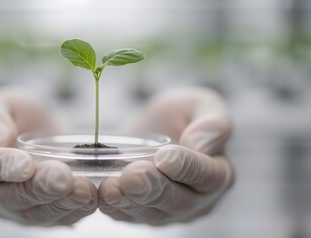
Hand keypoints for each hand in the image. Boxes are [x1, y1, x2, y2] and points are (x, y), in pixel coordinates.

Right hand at [0, 88, 97, 225]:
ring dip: (60, 203)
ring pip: (35, 213)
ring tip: (83, 190)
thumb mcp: (1, 102)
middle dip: (39, 188)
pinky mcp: (39, 216)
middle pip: (12, 195)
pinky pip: (55, 219)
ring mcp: (14, 208)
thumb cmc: (16, 116)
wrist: (40, 133)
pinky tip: (90, 199)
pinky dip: (74, 211)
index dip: (3, 166)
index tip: (25, 165)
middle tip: (62, 177)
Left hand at [99, 88, 234, 224]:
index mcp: (219, 171)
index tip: (164, 156)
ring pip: (152, 212)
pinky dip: (115, 208)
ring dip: (131, 201)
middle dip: (153, 188)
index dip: (186, 166)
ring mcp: (169, 212)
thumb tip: (199, 145)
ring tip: (112, 188)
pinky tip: (103, 196)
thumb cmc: (179, 116)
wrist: (149, 129)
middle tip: (133, 175)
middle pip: (178, 200)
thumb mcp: (200, 105)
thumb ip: (212, 123)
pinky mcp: (143, 215)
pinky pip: (129, 217)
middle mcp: (198, 199)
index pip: (208, 175)